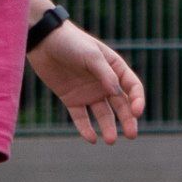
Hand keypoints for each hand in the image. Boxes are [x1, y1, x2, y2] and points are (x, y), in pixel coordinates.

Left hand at [26, 23, 144, 144]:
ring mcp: (88, 92)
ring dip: (108, 127)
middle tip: (131, 135)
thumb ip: (105, 74)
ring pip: (103, 114)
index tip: (136, 111)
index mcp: (115, 68)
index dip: (137, 100)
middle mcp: (104, 82)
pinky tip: (92, 138)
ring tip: (110, 140)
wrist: (44, 41)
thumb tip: (118, 93)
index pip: (132, 87)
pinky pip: (81, 118)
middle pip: (121, 105)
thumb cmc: (72, 43)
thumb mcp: (91, 55)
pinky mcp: (72, 100)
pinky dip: (86, 129)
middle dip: (127, 120)